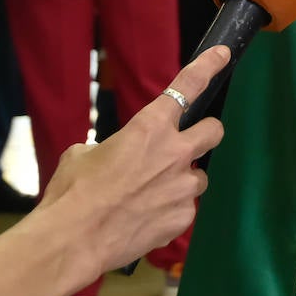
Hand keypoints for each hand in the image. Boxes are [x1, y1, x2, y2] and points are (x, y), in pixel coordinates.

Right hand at [38, 47, 229, 278]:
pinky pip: (183, 207)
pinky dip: (169, 210)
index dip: (209, 66)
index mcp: (150, 127)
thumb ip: (113, 148)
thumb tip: (114, 157)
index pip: (188, 86)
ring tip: (150, 195)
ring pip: (198, 176)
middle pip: (214, 131)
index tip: (223, 54)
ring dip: (181, 180)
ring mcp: (183, 187)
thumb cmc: (72, 193)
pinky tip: (144, 219)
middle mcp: (176, 153)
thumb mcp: (84, 155)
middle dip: (203, 134)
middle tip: (184, 146)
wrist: (71, 240)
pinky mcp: (182, 217)